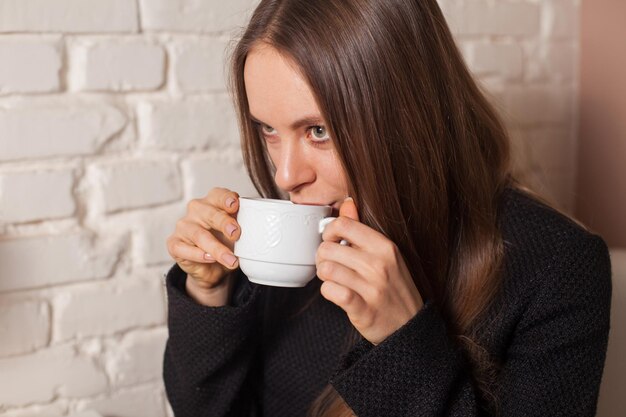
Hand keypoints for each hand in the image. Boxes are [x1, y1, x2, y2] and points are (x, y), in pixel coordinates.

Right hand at [166, 188, 240, 304]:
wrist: (214, 269)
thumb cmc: (228, 244)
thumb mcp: (240, 234)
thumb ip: (247, 225)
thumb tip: (265, 228)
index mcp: (213, 201)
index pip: (218, 194)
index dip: (226, 198)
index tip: (235, 205)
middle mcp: (196, 210)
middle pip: (209, 213)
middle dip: (223, 222)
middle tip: (237, 234)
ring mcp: (183, 226)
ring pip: (199, 234)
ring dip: (217, 248)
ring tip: (232, 260)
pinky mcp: (174, 244)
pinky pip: (184, 248)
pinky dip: (198, 255)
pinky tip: (210, 259)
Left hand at [315, 198, 423, 344]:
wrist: (410, 326)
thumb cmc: (394, 287)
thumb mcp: (386, 255)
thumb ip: (363, 228)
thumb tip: (348, 203)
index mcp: (385, 246)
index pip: (345, 224)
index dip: (330, 231)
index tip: (332, 241)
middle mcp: (380, 265)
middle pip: (329, 248)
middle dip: (323, 256)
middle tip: (331, 264)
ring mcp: (372, 287)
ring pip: (326, 269)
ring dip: (324, 275)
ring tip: (333, 278)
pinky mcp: (363, 309)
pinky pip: (330, 291)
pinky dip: (328, 291)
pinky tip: (336, 293)